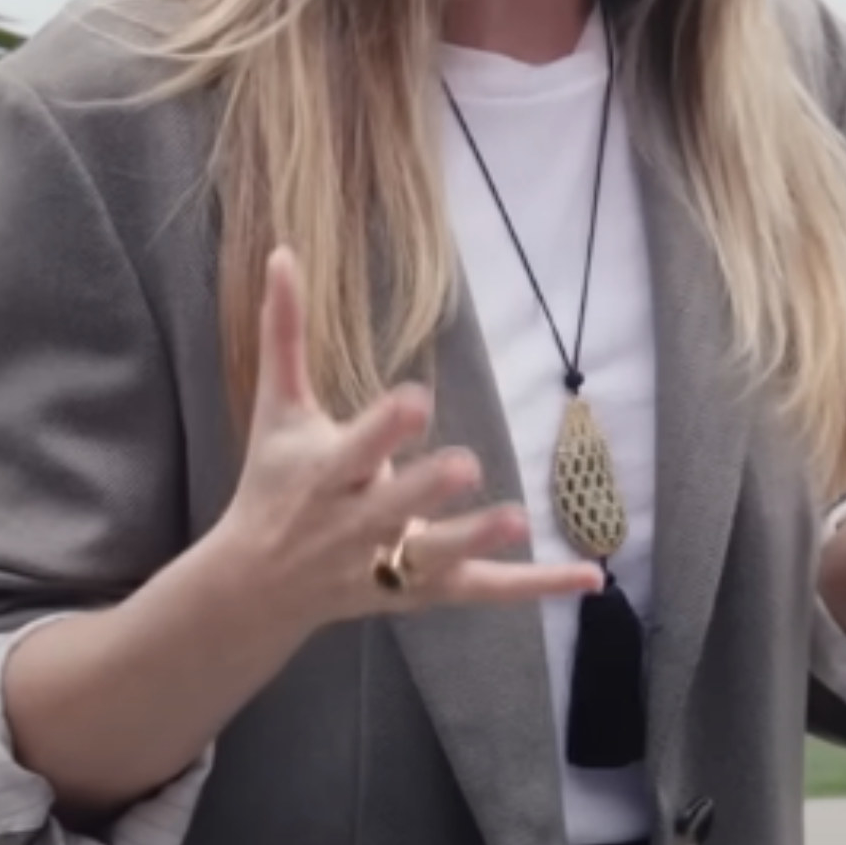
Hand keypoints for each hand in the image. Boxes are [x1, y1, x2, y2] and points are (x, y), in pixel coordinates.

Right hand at [219, 246, 602, 632]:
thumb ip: (284, 333)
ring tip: (518, 519)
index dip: (383, 429)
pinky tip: (590, 578)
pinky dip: (534, 585)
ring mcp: (388, 563)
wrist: (256, 585)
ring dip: (476, 538)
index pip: (355, 449)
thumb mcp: (277, 410)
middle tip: (463, 465)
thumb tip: (284, 251)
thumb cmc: (274, 481)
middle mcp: (355, 522)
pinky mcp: (421, 593)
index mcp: (325, 472)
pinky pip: (483, 589)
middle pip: (395, 506)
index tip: (415, 400)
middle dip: (426, 490)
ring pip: (436, 554)